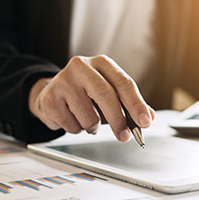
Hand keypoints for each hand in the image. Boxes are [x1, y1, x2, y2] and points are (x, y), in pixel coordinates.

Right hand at [28, 55, 154, 141]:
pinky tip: (72, 118)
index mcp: (102, 63)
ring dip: (94, 127)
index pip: (124, 82)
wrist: (52, 93)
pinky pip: (72, 125)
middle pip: (106, 95)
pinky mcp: (50, 98)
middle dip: (119, 120)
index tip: (145, 121)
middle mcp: (81, 67)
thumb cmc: (86, 93)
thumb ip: (130, 105)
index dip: (136, 104)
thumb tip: (148, 116)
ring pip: (89, 116)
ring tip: (89, 120)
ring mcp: (63, 81)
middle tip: (125, 136)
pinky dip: (77, 129)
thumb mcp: (110, 93)